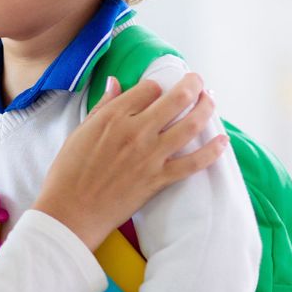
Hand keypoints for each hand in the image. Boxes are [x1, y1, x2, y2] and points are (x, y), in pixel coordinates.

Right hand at [32, 73, 226, 250]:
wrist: (71, 210)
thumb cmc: (69, 171)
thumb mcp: (81, 131)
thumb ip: (103, 106)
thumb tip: (115, 82)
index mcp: (114, 116)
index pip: (148, 88)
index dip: (155, 86)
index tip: (157, 91)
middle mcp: (136, 131)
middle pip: (176, 99)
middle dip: (192, 84)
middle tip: (197, 81)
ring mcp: (151, 155)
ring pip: (190, 125)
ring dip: (206, 108)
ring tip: (210, 100)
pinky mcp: (159, 179)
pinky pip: (194, 162)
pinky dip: (212, 151)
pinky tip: (222, 140)